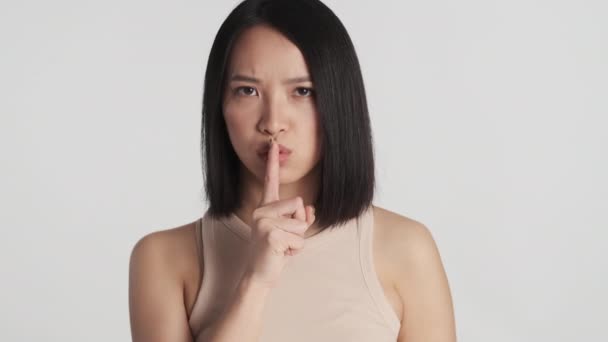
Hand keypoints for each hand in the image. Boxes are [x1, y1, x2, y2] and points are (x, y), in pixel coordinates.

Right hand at [242, 138, 315, 288]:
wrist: (259, 275)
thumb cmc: (275, 253)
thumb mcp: (291, 233)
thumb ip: (301, 218)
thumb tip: (310, 209)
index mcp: (266, 207)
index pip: (270, 182)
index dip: (272, 163)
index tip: (273, 145)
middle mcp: (261, 211)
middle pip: (299, 203)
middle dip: (300, 225)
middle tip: (285, 239)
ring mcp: (263, 222)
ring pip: (301, 223)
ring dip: (298, 240)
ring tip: (283, 247)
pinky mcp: (270, 234)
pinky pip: (299, 239)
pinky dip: (296, 250)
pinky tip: (281, 254)